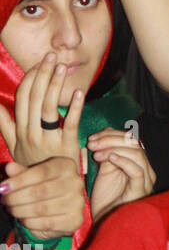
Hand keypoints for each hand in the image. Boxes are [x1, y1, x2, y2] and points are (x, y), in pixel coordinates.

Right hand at [0, 52, 84, 166]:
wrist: (47, 193)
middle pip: (35, 98)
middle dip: (43, 75)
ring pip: (49, 108)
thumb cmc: (33, 165)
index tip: (38, 64)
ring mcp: (48, 140)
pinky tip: (79, 93)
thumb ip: (5, 125)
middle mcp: (31, 134)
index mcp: (20, 131)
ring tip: (62, 67)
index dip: (30, 79)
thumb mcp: (14, 147)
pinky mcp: (66, 146)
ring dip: (56, 85)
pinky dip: (75, 108)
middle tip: (52, 56)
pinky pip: (70, 124)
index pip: (22, 99)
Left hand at [0, 156, 85, 239]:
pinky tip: (23, 219)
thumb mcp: (34, 178)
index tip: (3, 187)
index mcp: (67, 166)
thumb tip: (9, 167)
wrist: (61, 212)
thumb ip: (22, 173)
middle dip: (17, 197)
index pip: (41, 172)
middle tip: (4, 200)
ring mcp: (77, 202)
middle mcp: (76, 182)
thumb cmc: (45, 189)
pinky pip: (46, 223)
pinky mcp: (75, 220)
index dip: (20, 180)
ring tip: (11, 209)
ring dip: (20, 211)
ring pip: (41, 208)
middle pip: (40, 191)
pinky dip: (30, 222)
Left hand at [88, 129, 154, 223]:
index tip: (92, 138)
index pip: (130, 138)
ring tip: (96, 152)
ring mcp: (145, 178)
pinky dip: (123, 160)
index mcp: (138, 162)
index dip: (111, 134)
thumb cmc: (105, 200)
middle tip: (92, 143)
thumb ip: (108, 152)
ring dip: (113, 148)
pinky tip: (109, 158)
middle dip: (110, 139)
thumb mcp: (105, 170)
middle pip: (134, 142)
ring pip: (136, 152)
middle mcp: (145, 168)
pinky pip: (136, 169)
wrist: (106, 225)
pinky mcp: (142, 189)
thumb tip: (107, 130)